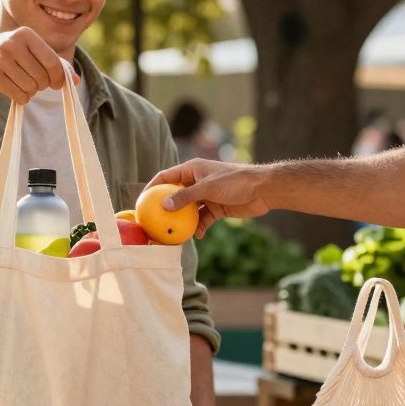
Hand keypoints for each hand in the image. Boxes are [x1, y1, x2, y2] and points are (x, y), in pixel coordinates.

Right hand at [0, 27, 74, 104]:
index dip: (59, 77)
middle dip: (42, 85)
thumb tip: (76, 80)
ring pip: (30, 88)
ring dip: (30, 92)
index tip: (57, 85)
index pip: (51, 61)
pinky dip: (21, 98)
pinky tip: (15, 91)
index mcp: (25, 34)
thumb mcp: (32, 51)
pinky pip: (18, 95)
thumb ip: (56, 64)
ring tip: (23, 85)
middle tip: (34, 83)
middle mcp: (11, 43)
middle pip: (41, 77)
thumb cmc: (12, 55)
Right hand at [148, 159, 270, 237]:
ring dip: (182, 221)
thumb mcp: (207, 188)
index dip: (152, 188)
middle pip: (175, 195)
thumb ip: (185, 197)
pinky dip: (199, 226)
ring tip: (173, 233)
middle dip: (165, 209)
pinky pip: (202, 219)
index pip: (165, 177)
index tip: (141, 202)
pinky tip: (196, 235)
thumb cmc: (235, 181)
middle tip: (154, 222)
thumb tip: (163, 206)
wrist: (263, 189)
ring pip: (188, 210)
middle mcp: (196, 181)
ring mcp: (206, 195)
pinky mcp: (216, 208)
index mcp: (192, 170)